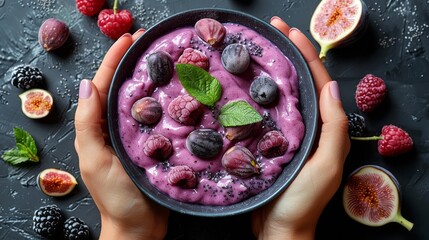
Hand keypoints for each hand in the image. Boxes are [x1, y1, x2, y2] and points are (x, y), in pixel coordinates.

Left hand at [74, 30, 168, 239]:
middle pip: (124, 87)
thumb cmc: (116, 198)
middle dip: (135, 63)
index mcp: (100, 127)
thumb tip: (87, 84)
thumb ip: (89, 124)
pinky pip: (161, 117)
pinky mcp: (157, 144)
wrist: (139, 228)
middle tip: (151, 43)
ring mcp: (139, 135)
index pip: (103, 85)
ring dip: (153, 79)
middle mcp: (118, 127)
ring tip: (167, 60)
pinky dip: (167, 102)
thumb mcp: (95, 160)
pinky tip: (180, 92)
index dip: (114, 60)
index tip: (129, 39)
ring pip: (145, 100)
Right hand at [252, 17, 350, 239]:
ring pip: (279, 95)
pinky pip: (261, 113)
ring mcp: (284, 134)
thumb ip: (334, 129)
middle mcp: (305, 127)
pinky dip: (254, 95)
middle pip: (298, 83)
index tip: (288, 32)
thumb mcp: (326, 166)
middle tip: (269, 33)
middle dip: (287, 54)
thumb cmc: (302, 202)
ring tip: (254, 51)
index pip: (318, 82)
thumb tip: (331, 87)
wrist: (277, 231)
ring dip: (269, 71)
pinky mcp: (265, 143)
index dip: (306, 54)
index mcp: (323, 128)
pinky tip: (240, 86)